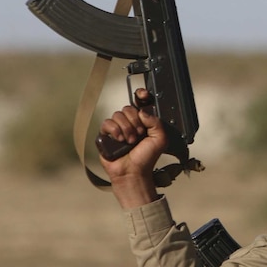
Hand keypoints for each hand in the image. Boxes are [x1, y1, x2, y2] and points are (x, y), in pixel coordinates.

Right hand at [99, 88, 167, 206]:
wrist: (133, 172)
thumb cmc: (146, 159)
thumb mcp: (160, 139)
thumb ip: (155, 121)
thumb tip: (142, 111)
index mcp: (144, 122)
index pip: (140, 103)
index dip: (141, 95)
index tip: (143, 94)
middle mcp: (130, 123)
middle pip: (129, 108)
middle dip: (135, 121)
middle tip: (139, 134)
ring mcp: (117, 128)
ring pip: (118, 114)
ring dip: (126, 128)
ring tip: (130, 141)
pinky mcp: (106, 135)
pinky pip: (107, 123)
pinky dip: (114, 130)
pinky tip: (120, 139)